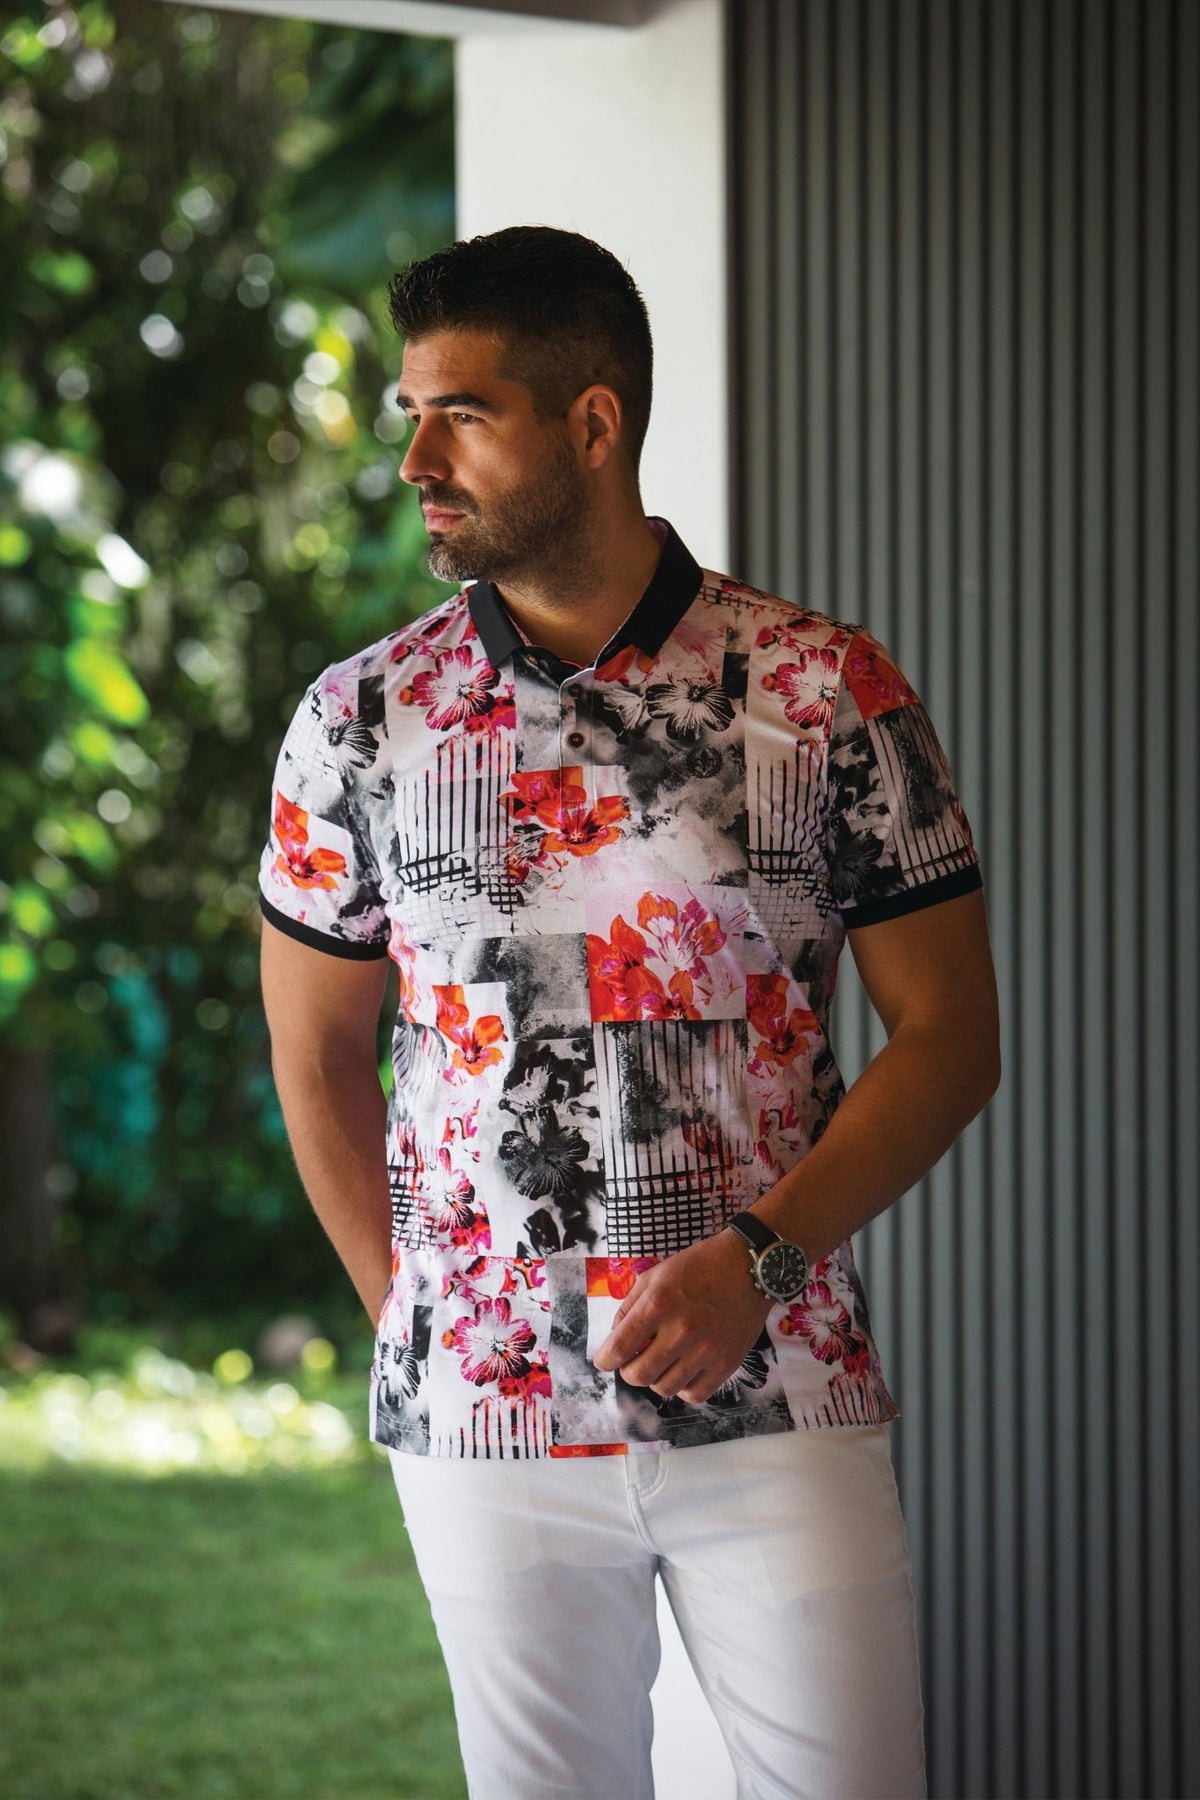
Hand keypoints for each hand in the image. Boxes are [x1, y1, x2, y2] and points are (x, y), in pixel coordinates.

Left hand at [592, 1229, 773, 1404]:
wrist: (748, 1266)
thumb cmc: (699, 1266)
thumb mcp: (655, 1275)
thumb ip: (630, 1307)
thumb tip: (616, 1339)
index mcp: (658, 1304)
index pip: (619, 1348)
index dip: (605, 1360)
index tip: (604, 1361)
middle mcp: (681, 1331)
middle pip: (638, 1375)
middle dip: (628, 1371)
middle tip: (633, 1361)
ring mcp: (706, 1350)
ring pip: (665, 1389)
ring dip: (656, 1379)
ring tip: (661, 1362)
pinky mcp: (727, 1363)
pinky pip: (695, 1394)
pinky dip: (683, 1387)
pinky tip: (683, 1370)